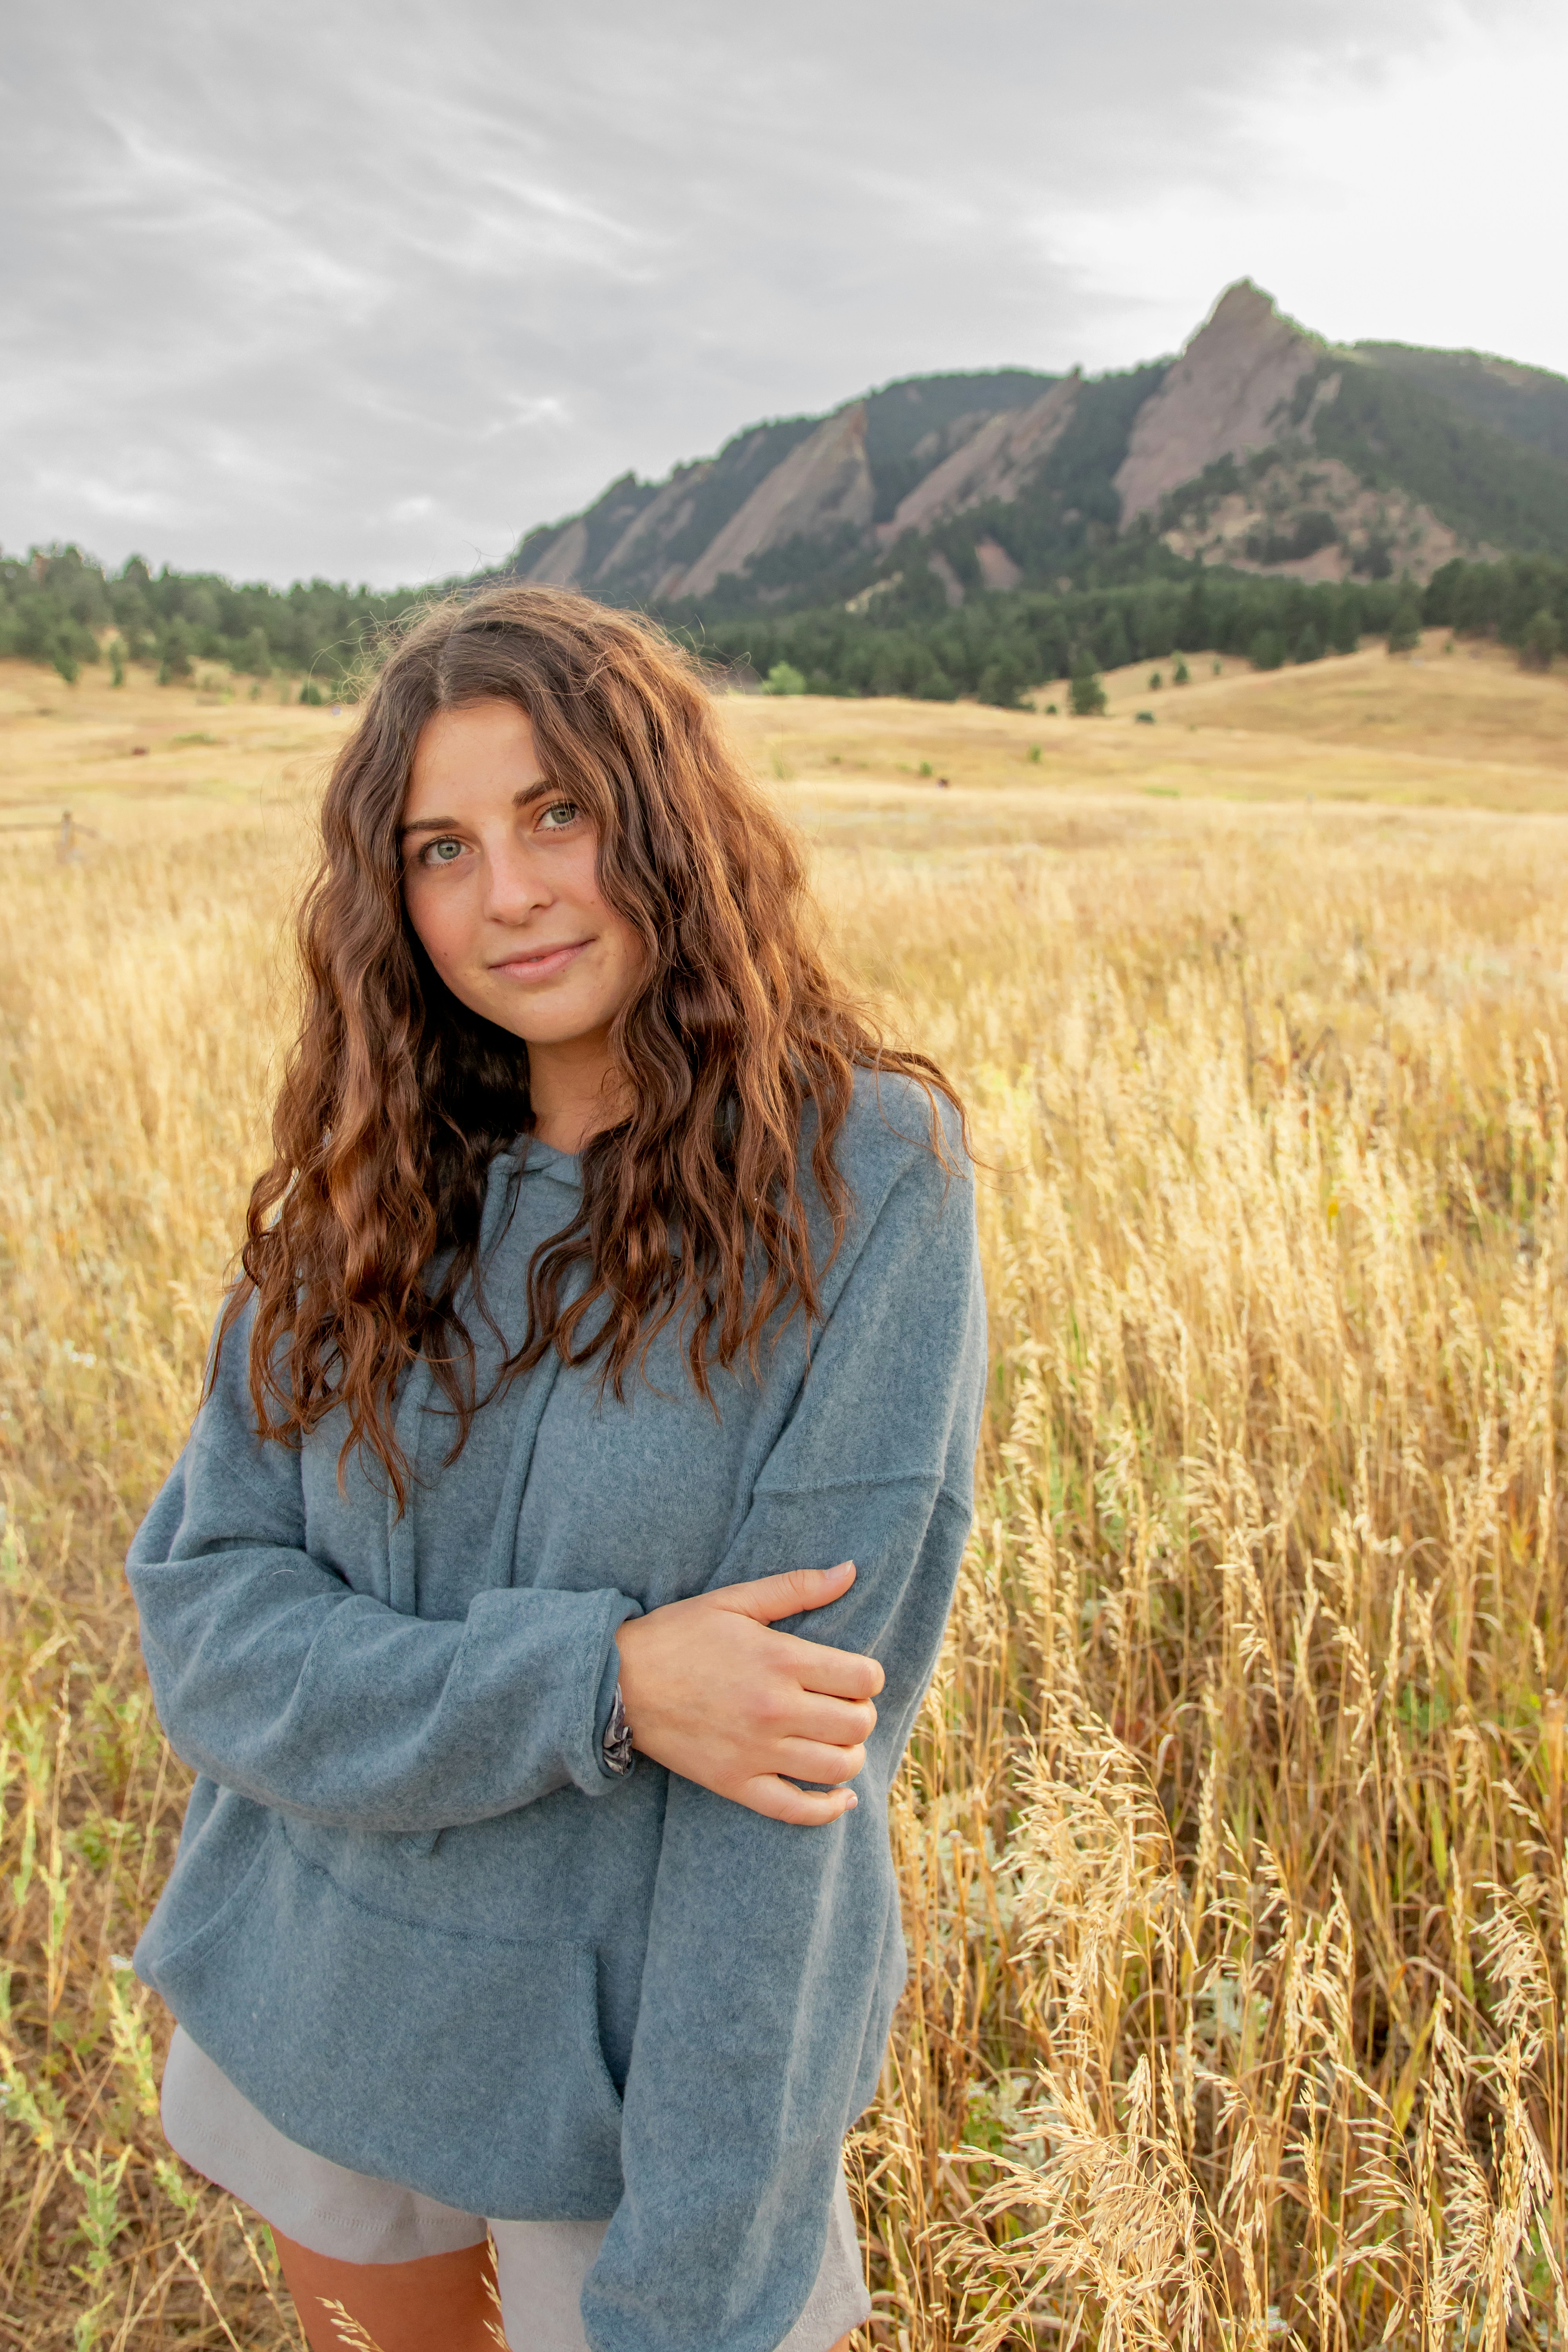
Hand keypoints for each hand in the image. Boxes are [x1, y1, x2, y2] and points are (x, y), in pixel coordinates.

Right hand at [614, 1561, 882, 1823]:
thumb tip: (850, 1571)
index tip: (856, 1676)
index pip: (862, 1678)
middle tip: (846, 1706)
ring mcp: (756, 1752)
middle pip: (857, 1724)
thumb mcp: (735, 1600)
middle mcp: (775, 1709)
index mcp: (780, 1660)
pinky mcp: (736, 1784)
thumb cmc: (678, 1635)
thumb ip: (796, 1587)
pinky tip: (841, 1799)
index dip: (870, 1677)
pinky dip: (828, 1810)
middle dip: (863, 1714)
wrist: (617, 1683)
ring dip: (850, 1756)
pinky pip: (797, 1811)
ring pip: (837, 1769)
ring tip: (837, 1742)